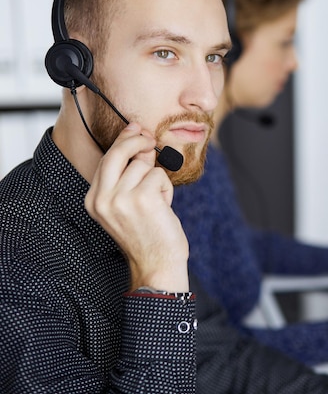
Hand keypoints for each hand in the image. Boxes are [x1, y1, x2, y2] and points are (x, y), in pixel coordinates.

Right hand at [84, 123, 188, 291]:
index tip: (136, 128)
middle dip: (137, 140)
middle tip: (151, 139)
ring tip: (158, 201)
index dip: (123, 141)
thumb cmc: (147, 235)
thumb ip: (129, 177)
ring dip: (158, 179)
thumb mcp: (127, 206)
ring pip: (144, 164)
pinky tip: (164, 206)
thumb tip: (140, 143)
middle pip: (118, 152)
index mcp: (93, 200)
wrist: (157, 264)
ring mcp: (121, 198)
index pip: (106, 160)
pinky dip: (167, 188)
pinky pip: (159, 175)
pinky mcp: (143, 198)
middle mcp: (102, 198)